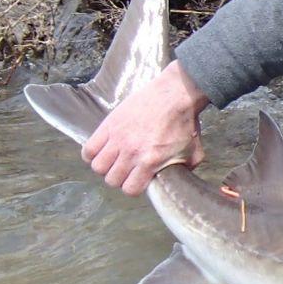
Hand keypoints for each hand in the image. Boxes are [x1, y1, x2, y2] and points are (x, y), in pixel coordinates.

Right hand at [82, 61, 209, 195]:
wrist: (175, 94)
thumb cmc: (185, 123)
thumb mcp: (194, 152)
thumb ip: (185, 169)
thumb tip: (178, 179)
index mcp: (151, 161)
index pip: (130, 189)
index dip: (133, 187)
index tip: (137, 180)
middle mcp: (131, 153)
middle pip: (112, 179)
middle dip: (119, 178)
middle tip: (126, 169)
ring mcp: (117, 139)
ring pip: (98, 166)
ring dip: (105, 167)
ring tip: (113, 160)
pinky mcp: (109, 125)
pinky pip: (88, 149)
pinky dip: (92, 154)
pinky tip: (102, 151)